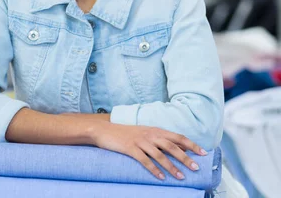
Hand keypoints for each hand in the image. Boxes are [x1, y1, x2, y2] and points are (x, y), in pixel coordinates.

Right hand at [91, 123, 206, 179]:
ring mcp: (139, 141)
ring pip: (159, 154)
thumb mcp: (144, 133)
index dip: (191, 144)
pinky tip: (160, 177)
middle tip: (196, 168)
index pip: (177, 136)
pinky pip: (144, 160)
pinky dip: (154, 169)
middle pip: (171, 146)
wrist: (104, 130)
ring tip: (180, 177)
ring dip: (171, 166)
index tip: (203, 153)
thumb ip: (159, 139)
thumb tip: (178, 149)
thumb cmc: (125, 133)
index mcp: (155, 130)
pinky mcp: (130, 148)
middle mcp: (149, 134)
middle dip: (185, 158)